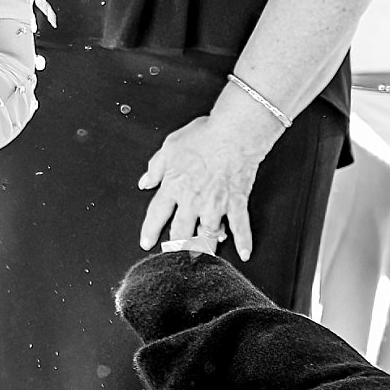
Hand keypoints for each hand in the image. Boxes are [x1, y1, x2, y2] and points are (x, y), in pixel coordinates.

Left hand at [136, 111, 273, 260]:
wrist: (233, 134)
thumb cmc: (203, 136)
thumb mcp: (169, 147)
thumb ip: (155, 167)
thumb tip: (145, 182)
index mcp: (174, 186)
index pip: (156, 214)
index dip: (149, 231)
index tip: (146, 242)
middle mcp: (193, 201)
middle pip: (181, 232)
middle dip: (176, 246)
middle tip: (174, 254)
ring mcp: (215, 205)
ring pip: (208, 235)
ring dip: (205, 247)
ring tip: (202, 255)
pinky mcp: (236, 203)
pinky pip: (241, 228)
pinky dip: (243, 241)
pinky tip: (244, 252)